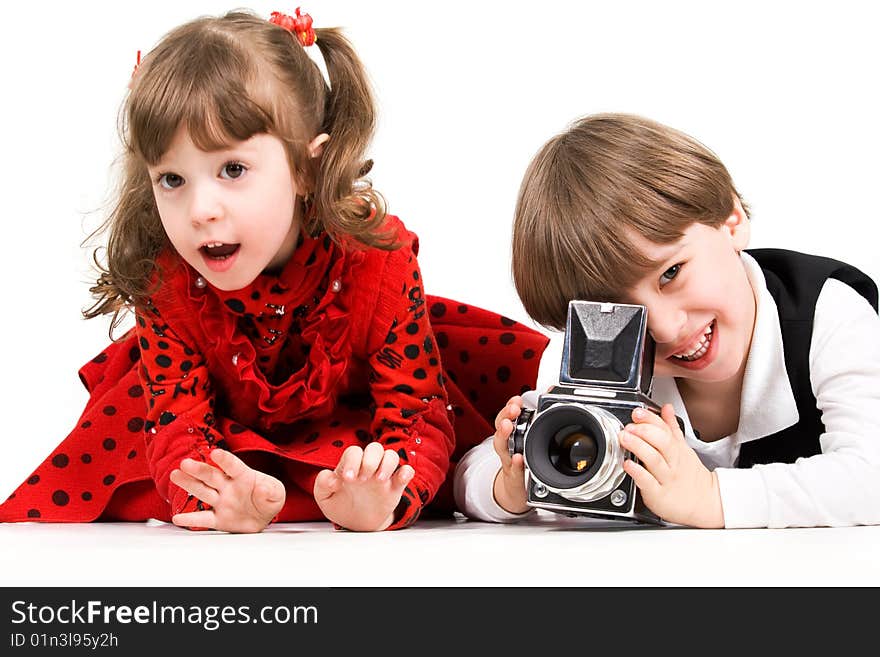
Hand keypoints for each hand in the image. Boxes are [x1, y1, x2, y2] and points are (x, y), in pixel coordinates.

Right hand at [169, 449, 284, 532]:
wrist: (263, 518)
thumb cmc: (268, 499)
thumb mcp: (277, 494)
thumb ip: (271, 491)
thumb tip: (263, 489)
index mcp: (244, 476)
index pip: (233, 466)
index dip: (225, 460)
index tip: (215, 453)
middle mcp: (228, 487)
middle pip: (211, 476)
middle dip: (199, 470)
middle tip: (185, 463)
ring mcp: (221, 502)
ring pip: (203, 492)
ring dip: (189, 484)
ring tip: (176, 475)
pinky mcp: (218, 519)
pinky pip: (203, 518)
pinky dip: (191, 519)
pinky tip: (178, 518)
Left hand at [313, 442, 413, 531]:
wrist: (356, 523)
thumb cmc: (340, 505)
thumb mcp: (325, 497)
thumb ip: (322, 484)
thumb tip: (330, 478)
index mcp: (350, 465)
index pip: (354, 452)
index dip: (352, 461)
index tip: (348, 479)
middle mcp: (367, 466)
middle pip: (375, 448)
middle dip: (370, 461)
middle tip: (363, 480)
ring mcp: (383, 475)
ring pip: (391, 456)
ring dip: (387, 464)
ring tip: (379, 481)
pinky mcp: (395, 487)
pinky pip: (406, 472)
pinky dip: (406, 472)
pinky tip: (401, 478)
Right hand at [491, 396, 528, 513]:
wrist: (516, 489)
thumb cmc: (524, 460)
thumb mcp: (531, 439)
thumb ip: (539, 417)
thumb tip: (551, 392)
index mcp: (513, 434)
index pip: (507, 415)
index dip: (510, 406)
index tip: (517, 400)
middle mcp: (508, 444)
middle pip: (500, 427)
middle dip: (505, 415)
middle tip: (513, 409)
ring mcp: (508, 460)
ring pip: (502, 446)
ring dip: (504, 434)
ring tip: (508, 426)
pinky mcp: (514, 476)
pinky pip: (514, 469)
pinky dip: (515, 463)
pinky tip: (518, 458)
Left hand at [620, 404, 723, 527]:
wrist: (706, 503)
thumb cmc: (690, 476)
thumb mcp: (683, 449)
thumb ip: (671, 427)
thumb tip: (666, 408)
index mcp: (677, 449)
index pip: (665, 429)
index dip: (651, 419)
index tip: (638, 412)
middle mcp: (672, 462)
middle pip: (661, 442)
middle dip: (644, 430)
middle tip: (629, 425)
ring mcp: (666, 478)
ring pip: (654, 460)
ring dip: (638, 446)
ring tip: (625, 438)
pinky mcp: (659, 495)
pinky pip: (648, 483)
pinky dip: (638, 473)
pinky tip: (628, 465)